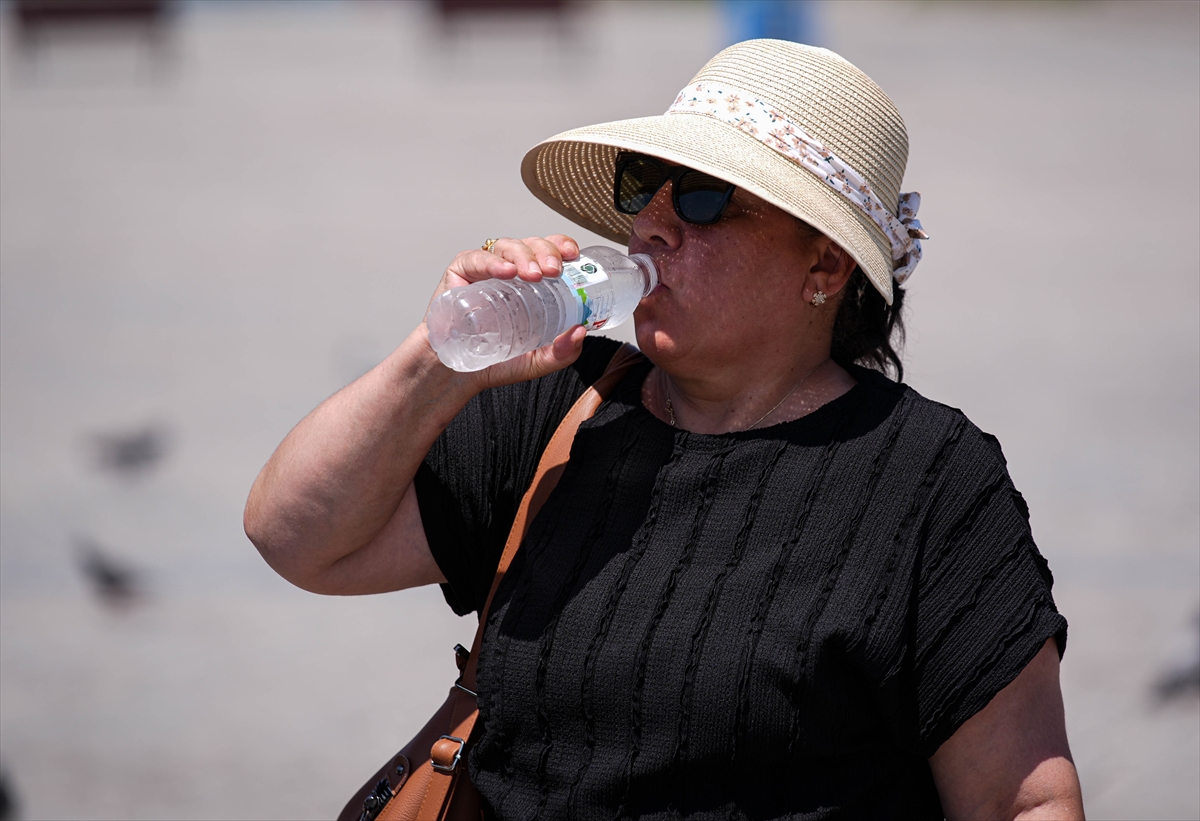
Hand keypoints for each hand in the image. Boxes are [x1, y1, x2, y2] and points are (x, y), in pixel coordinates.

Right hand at [426, 234, 586, 389]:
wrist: (457, 374)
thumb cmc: (495, 361)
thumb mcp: (537, 361)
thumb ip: (562, 352)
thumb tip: (582, 331)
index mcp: (533, 283)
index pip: (550, 253)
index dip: (562, 246)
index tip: (573, 256)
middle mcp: (511, 271)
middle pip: (533, 245)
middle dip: (546, 252)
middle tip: (554, 271)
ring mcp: (485, 269)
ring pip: (508, 246)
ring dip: (524, 256)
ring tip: (533, 274)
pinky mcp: (461, 272)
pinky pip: (477, 259)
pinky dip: (493, 262)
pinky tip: (505, 271)